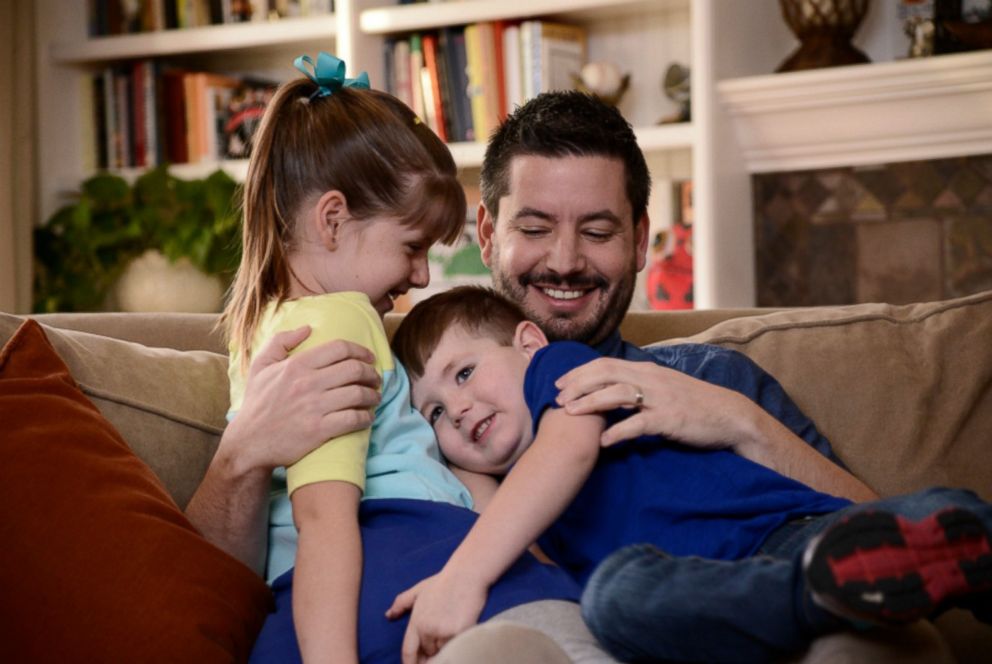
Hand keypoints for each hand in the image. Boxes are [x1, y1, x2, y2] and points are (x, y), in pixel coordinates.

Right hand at [225, 325, 381, 472]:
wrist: (250, 442)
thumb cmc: (257, 403)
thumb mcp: (261, 366)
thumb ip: (280, 341)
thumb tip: (307, 328)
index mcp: (296, 365)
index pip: (339, 348)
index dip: (360, 350)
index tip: (369, 357)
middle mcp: (308, 383)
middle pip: (354, 369)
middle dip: (371, 373)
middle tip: (375, 379)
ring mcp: (315, 407)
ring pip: (358, 394)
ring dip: (373, 395)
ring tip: (375, 397)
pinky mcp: (320, 430)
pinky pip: (354, 419)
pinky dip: (366, 417)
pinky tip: (368, 416)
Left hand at [386, 572, 487, 663]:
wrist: (467, 573)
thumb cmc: (444, 581)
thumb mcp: (419, 589)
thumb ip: (401, 603)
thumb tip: (388, 615)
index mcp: (416, 621)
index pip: (408, 652)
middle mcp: (427, 628)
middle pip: (427, 653)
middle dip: (431, 652)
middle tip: (439, 642)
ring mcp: (442, 631)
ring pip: (442, 651)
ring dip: (445, 647)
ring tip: (451, 631)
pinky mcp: (459, 632)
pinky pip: (456, 647)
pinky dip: (457, 644)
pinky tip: (460, 630)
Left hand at [554, 357, 757, 449]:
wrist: (730, 416)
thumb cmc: (695, 404)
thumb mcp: (665, 387)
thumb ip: (640, 386)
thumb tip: (613, 391)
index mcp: (648, 370)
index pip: (606, 364)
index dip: (580, 372)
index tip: (560, 382)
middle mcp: (651, 378)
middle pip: (605, 374)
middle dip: (577, 384)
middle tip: (556, 396)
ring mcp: (660, 398)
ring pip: (617, 394)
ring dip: (590, 403)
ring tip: (569, 412)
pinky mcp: (669, 419)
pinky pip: (638, 423)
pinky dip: (618, 432)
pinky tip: (603, 441)